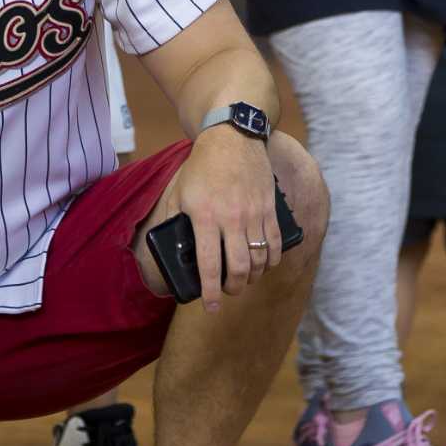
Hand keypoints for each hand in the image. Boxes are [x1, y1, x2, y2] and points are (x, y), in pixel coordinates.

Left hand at [149, 127, 279, 309]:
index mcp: (205, 217)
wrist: (232, 138)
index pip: (210, 265)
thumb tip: (170, 247)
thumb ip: (172, 220)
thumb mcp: (178, 192)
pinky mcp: (269, 208)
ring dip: (252, 277)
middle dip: (234, 288)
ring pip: (259, 260)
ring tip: (244, 280)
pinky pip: (275, 243)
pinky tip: (265, 265)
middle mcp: (231, 219)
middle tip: (228, 292)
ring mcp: (254, 214)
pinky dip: (271, 260)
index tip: (209, 307)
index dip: (210, 292)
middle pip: (239, 268)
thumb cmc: (201, 167)